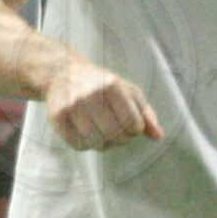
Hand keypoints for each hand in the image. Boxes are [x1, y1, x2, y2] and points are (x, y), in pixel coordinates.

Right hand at [44, 57, 162, 151]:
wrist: (62, 73)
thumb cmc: (102, 85)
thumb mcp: (128, 92)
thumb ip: (146, 114)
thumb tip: (159, 136)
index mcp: (112, 85)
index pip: (133, 123)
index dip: (136, 130)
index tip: (131, 125)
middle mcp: (91, 94)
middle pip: (115, 134)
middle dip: (121, 138)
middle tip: (118, 131)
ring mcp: (72, 105)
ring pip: (96, 142)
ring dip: (104, 143)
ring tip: (103, 132)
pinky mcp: (57, 117)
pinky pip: (78, 144)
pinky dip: (86, 144)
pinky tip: (88, 133)